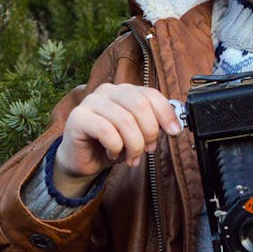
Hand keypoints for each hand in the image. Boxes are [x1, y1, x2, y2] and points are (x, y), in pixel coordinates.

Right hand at [53, 84, 181, 197]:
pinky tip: (112, 153)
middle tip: (148, 149)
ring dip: (134, 145)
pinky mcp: (78, 117)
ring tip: (132, 157)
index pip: (151, 94)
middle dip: (149, 132)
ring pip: (124, 120)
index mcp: (124, 91)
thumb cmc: (112, 145)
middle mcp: (107, 91)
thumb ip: (154, 125)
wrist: (84, 161)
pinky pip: (106, 131)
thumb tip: (174, 126)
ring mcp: (91, 102)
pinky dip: (115, 147)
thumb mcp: (138, 134)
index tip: (174, 132)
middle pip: (139, 105)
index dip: (166, 113)